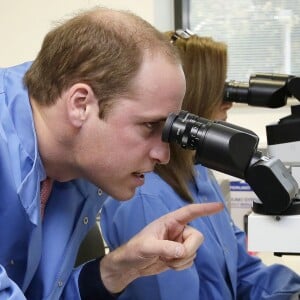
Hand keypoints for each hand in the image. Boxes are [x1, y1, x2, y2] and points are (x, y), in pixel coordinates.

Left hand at [100, 202, 222, 292]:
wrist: (131, 266)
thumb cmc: (134, 250)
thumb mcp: (146, 246)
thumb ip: (164, 247)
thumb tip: (182, 250)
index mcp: (169, 221)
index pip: (190, 212)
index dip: (205, 208)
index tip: (219, 206)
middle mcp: (177, 230)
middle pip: (197, 237)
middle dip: (188, 249)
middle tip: (172, 256)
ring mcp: (179, 243)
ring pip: (194, 251)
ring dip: (181, 260)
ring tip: (165, 259)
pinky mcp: (179, 254)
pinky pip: (190, 260)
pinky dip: (181, 265)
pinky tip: (168, 263)